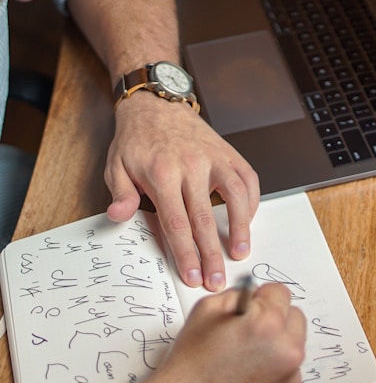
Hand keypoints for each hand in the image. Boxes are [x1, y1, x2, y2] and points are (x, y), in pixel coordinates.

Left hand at [105, 93, 259, 290]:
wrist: (157, 103)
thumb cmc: (137, 139)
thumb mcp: (116, 165)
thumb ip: (121, 193)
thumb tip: (119, 216)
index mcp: (162, 173)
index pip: (177, 223)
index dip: (186, 254)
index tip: (193, 276)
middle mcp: (192, 166)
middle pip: (206, 219)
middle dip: (212, 255)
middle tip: (217, 279)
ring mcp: (214, 158)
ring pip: (237, 198)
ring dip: (241, 229)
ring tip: (240, 254)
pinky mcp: (229, 154)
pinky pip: (248, 181)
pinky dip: (251, 204)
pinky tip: (247, 223)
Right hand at [145, 282, 305, 382]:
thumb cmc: (190, 365)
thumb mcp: (205, 312)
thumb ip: (237, 296)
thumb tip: (253, 296)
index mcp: (268, 324)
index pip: (281, 293)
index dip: (261, 297)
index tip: (251, 306)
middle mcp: (287, 350)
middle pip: (295, 318)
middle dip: (275, 319)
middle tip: (248, 330)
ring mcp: (290, 377)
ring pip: (293, 347)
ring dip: (276, 345)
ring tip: (244, 358)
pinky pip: (288, 372)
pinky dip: (274, 370)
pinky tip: (247, 378)